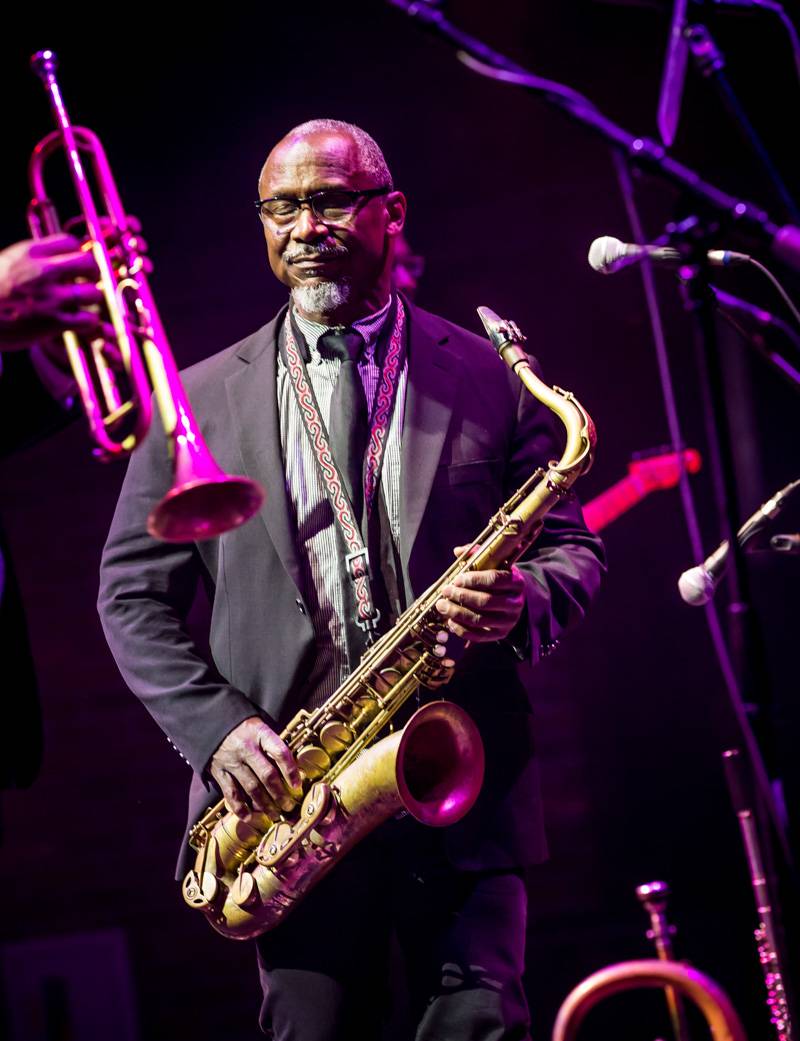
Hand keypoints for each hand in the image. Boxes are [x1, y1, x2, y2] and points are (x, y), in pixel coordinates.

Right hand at [0, 234, 101, 350]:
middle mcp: (42, 272)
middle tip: (89, 281)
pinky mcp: (52, 322)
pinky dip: (89, 322)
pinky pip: (87, 320)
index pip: (70, 242)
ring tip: (84, 304)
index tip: (77, 262)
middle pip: (88, 263)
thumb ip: (35, 257)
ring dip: (93, 299)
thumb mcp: (10, 262)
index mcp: (30, 253)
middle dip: (93, 272)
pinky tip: (80, 323)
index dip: (79, 252)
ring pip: (93, 292)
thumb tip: (62, 255)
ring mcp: (49, 298)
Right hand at [209, 716, 302, 824]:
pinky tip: (249, 817)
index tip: (298, 785)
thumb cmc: (243, 727)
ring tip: (274, 814)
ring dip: (264, 804)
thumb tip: (293, 770)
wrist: (212, 722)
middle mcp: (246, 748)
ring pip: (251, 787)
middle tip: (288, 807)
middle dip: (280, 794)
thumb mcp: (260, 728)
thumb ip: (273, 746)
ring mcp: (231, 761)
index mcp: (260, 733)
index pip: (280, 752)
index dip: (291, 770)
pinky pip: (231, 793)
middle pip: (267, 775)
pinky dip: (240, 808)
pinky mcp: (219, 772)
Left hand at [435, 544, 525, 642]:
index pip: (494, 580)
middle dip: (461, 596)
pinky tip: (450, 621)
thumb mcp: (492, 564)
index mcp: (516, 582)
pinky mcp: (500, 634)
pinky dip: (461, 629)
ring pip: (480, 620)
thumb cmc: (497, 578)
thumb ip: (476, 555)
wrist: (511, 599)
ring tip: (442, 605)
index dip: (473, 580)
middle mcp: (516, 603)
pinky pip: (479, 636)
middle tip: (445, 591)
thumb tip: (458, 551)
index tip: (456, 579)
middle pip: (486, 601)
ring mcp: (509, 621)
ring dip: (457, 613)